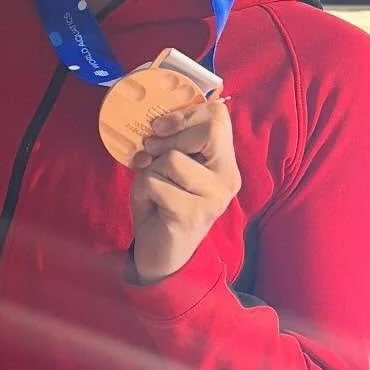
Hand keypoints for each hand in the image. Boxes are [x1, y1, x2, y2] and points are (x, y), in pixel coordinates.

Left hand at [129, 98, 239, 282]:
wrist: (161, 255)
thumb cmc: (162, 205)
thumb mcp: (168, 167)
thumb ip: (172, 142)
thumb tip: (157, 118)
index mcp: (225, 163)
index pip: (219, 117)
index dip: (186, 114)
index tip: (160, 127)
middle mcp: (227, 178)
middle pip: (209, 130)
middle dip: (170, 136)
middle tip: (150, 152)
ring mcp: (213, 198)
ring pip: (173, 158)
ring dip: (150, 170)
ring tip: (153, 188)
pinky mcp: (192, 214)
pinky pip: (154, 183)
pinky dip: (141, 190)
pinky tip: (150, 205)